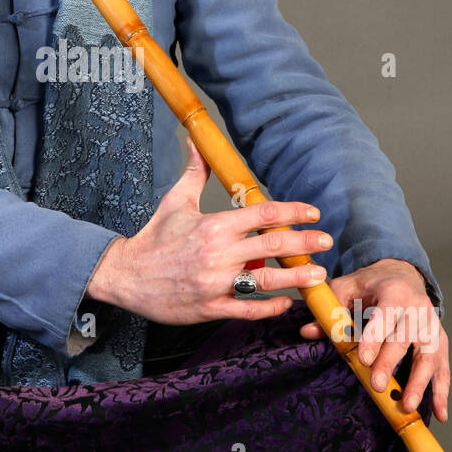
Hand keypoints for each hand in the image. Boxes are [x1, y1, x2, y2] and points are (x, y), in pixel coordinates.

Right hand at [87, 137, 332, 325]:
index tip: (312, 213)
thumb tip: (198, 141)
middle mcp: (217, 253)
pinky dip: (270, 307)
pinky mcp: (209, 307)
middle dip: (304, 243)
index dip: (293, 212)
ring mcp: (214, 283)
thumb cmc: (153, 238)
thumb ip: (195, 173)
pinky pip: (247, 309)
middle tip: (326, 241)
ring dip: (296, 278)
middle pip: (272, 245)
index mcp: (213, 224)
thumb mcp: (175, 201)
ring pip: (266, 280)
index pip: (263, 214)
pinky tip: (285, 302)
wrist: (125, 275)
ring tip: (317, 275)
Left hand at [298, 258, 449, 420]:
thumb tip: (307, 332)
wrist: (402, 275)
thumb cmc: (369, 285)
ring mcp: (432, 326)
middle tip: (377, 386)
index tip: (364, 359)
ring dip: (419, 383)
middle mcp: (418, 308)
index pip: (386, 315)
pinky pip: (443, 368)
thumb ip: (329, 312)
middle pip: (405, 339)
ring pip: (429, 356)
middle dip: (390, 363)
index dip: (375, 337)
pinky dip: (441, 391)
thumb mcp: (346, 288)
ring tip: (406, 406)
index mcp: (395, 291)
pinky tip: (440, 414)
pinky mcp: (440, 342)